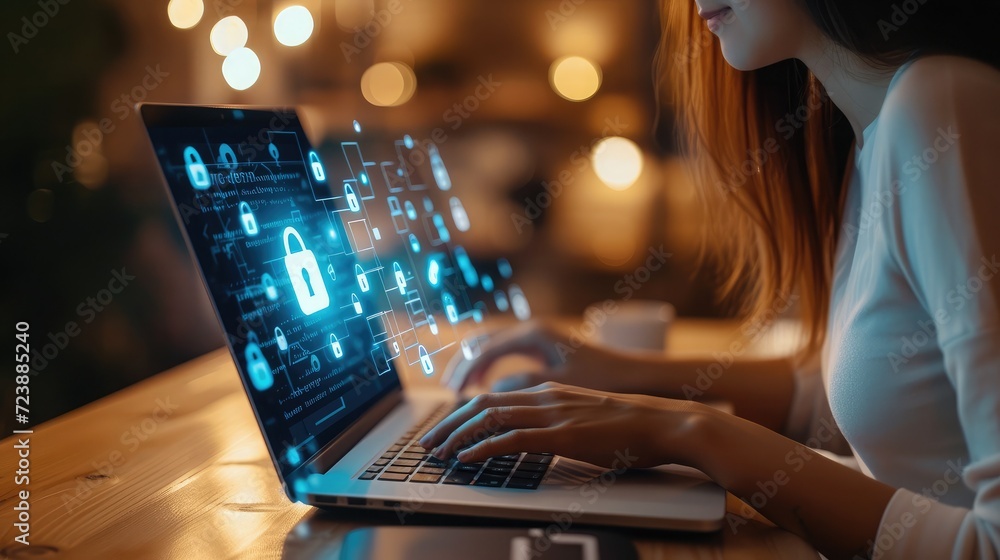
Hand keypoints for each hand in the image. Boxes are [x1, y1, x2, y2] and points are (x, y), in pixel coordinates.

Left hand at [418, 381, 711, 468]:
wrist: (664, 423)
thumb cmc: (632, 427)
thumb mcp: (588, 419)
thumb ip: (560, 423)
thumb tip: (539, 439)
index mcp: (551, 391)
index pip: (495, 397)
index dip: (464, 413)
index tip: (446, 430)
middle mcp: (546, 396)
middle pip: (483, 403)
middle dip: (449, 423)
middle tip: (428, 442)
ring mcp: (553, 413)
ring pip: (489, 417)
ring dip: (457, 435)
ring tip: (437, 452)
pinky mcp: (562, 434)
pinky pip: (510, 439)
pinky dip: (481, 448)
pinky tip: (465, 459)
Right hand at [454, 321, 642, 392]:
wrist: (639, 375)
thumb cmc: (604, 379)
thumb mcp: (559, 385)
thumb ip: (522, 386)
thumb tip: (489, 393)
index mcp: (534, 334)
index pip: (483, 350)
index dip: (463, 374)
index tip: (451, 397)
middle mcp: (532, 329)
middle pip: (482, 343)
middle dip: (461, 368)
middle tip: (447, 394)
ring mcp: (538, 336)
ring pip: (492, 346)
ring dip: (473, 367)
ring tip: (459, 392)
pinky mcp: (544, 347)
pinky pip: (506, 354)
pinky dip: (490, 368)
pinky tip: (485, 387)